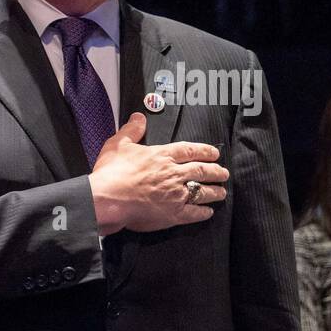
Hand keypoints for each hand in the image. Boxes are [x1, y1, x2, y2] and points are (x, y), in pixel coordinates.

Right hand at [88, 112, 228, 234]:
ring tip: (221, 192)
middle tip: (223, 173)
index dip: (205, 151)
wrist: (106, 199)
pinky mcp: (172, 214)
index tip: (215, 153)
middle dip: (216, 171)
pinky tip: (208, 212)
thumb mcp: (118, 144)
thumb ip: (131, 130)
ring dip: (214, 192)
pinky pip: (194, 213)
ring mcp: (175, 194)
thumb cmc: (110, 172)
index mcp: (162, 155)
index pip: (190, 150)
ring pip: (203, 191)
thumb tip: (139, 117)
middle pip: (202, 170)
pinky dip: (203, 212)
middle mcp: (173, 173)